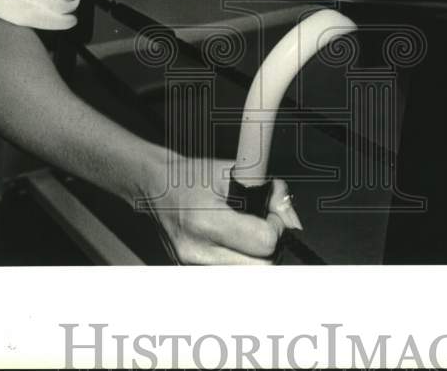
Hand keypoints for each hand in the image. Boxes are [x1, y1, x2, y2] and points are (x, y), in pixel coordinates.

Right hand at [141, 154, 302, 264]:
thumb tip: (292, 217)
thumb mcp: (232, 170)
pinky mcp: (189, 274)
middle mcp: (197, 251)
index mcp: (206, 221)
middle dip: (271, 246)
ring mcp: (191, 267)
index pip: (264, 242)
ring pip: (248, 277)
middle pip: (261, 267)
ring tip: (249, 235)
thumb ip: (267, 191)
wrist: (155, 186)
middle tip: (264, 225)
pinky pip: (231, 277)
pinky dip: (241, 263)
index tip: (270, 213)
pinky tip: (236, 245)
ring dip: (257, 258)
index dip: (277, 226)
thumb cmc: (192, 175)